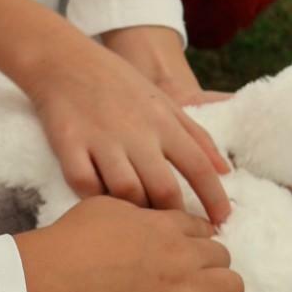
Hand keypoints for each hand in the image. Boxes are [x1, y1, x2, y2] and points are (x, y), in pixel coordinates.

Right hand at [15, 197, 245, 291]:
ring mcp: (186, 288)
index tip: (186, 249)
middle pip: (221, 254)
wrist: (60, 276)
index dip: (196, 239)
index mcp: (165, 224)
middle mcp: (183, 252)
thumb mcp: (105, 205)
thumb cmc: (73, 239)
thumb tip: (139, 217)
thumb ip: (132, 210)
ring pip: (233, 286)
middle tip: (189, 278)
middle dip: (210, 265)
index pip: (201, 228)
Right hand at [26, 34, 230, 223]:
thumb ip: (195, 136)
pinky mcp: (68, 144)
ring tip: (137, 220)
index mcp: (162, 122)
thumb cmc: (117, 82)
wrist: (64, 60)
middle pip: (164, 188)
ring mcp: (100, 139)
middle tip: (174, 231)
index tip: (222, 223)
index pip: (199, 166)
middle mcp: (135, 132)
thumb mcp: (163, 101)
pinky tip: (99, 201)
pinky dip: (94, 198)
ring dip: (134, 210)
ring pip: (126, 191)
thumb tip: (226, 170)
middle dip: (174, 216)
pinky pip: (84, 184)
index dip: (214, 199)